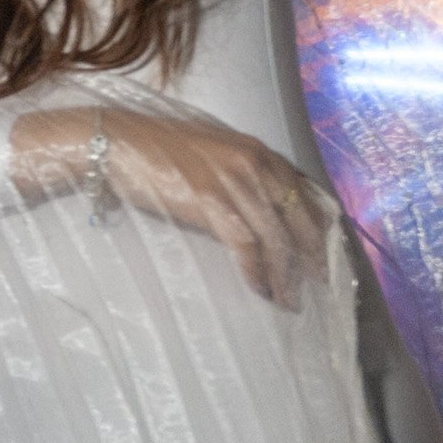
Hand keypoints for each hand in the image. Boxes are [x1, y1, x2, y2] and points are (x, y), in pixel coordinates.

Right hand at [11, 107, 328, 309]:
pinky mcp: (212, 203)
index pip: (305, 193)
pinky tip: (261, 289)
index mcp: (257, 151)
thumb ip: (241, 171)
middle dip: (314, 255)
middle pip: (300, 218)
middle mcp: (254, 164)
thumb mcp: (211, 151)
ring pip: (277, 237)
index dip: (320, 227)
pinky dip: (257, 271)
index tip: (326, 252)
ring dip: (287, 274)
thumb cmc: (157, 149)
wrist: (115, 142)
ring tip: (291, 299)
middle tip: (321, 285)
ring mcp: (234, 183)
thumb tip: (262, 206)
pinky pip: (247, 245)